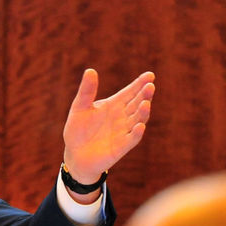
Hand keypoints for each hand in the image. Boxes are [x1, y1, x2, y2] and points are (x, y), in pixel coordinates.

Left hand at [63, 69, 154, 184]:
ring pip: (138, 119)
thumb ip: (86, 91)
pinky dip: (136, 133)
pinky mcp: (122, 147)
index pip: (130, 92)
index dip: (140, 84)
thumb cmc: (77, 130)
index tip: (149, 75)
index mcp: (114, 105)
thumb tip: (90, 70)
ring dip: (143, 112)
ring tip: (145, 103)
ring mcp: (124, 131)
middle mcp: (123, 117)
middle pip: (137, 103)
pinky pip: (132, 139)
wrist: (75, 155)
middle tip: (150, 86)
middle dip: (144, 95)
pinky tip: (139, 126)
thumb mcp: (79, 108)